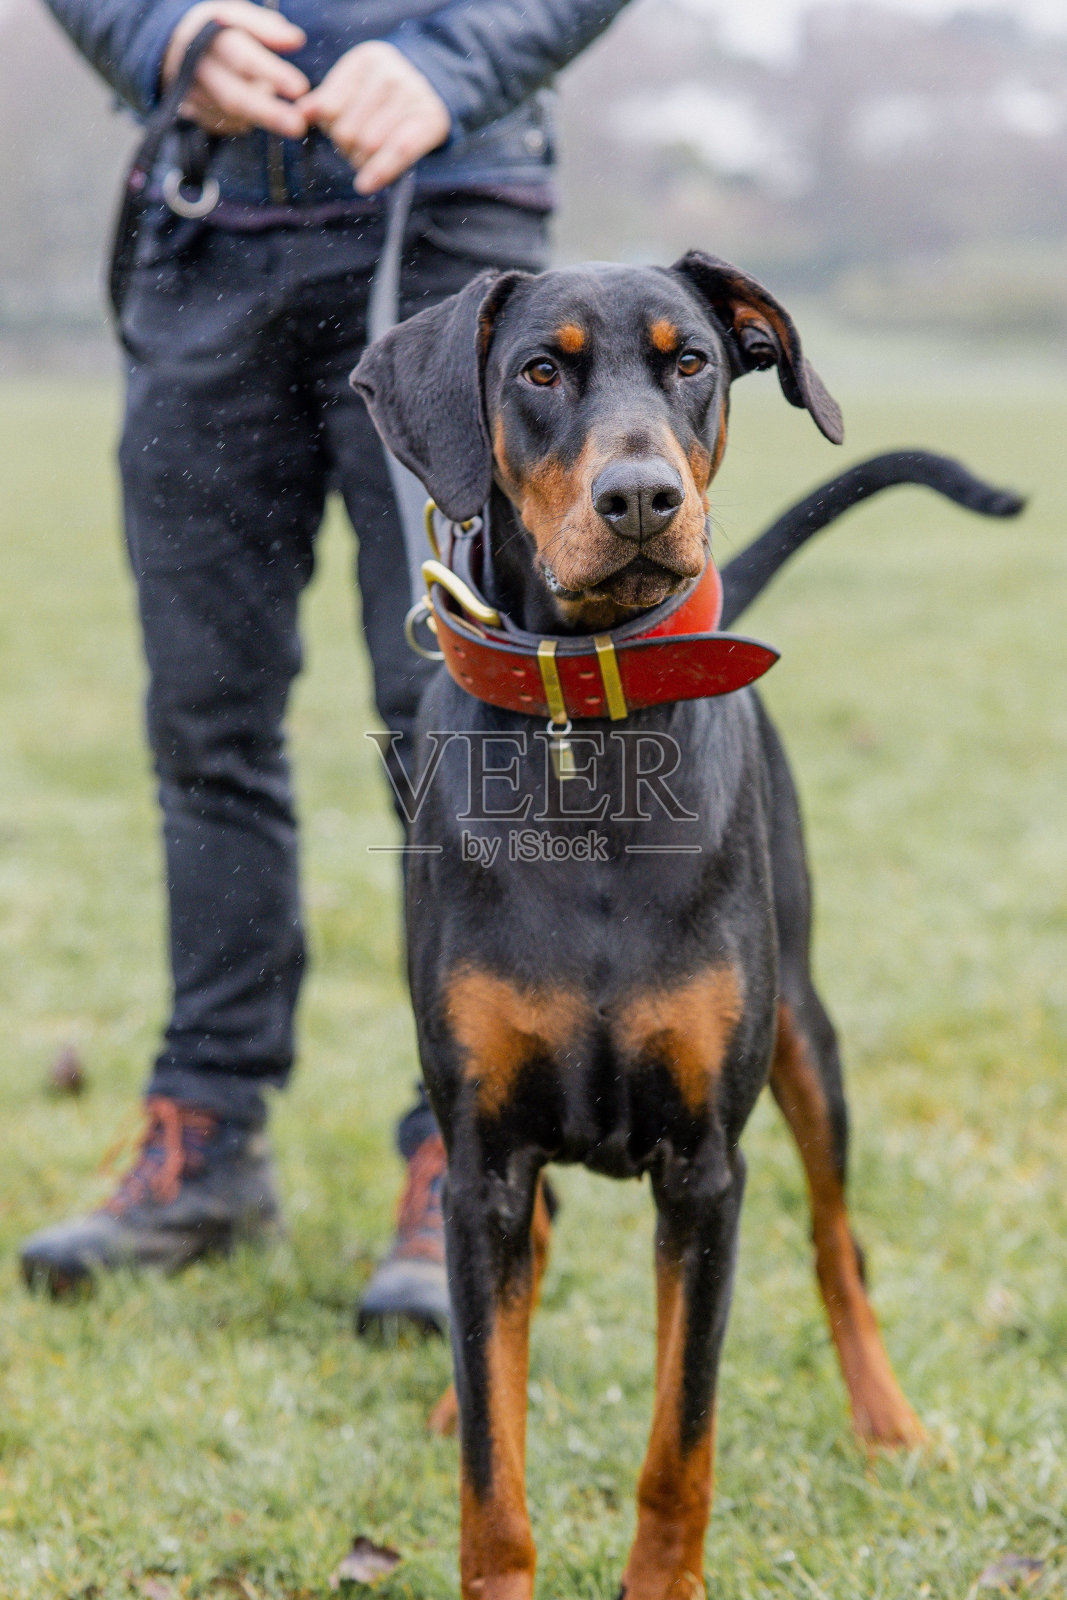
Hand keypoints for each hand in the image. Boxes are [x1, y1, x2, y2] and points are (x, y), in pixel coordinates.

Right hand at [162, 1, 309, 139]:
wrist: (172, 45)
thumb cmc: (218, 29)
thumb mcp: (237, 17)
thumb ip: (266, 27)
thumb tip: (296, 40)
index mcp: (211, 39)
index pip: (244, 58)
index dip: (273, 74)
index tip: (301, 88)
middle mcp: (199, 70)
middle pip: (235, 97)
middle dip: (268, 113)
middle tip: (298, 126)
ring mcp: (194, 96)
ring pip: (233, 115)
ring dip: (259, 115)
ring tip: (283, 113)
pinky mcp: (194, 114)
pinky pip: (228, 124)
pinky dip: (245, 120)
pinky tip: (253, 111)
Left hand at [299, 41, 450, 193]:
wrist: (436, 88)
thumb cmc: (384, 97)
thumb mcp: (354, 88)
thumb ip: (327, 101)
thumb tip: (302, 112)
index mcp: (366, 60)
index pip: (329, 108)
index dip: (328, 128)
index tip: (334, 132)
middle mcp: (391, 72)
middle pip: (348, 130)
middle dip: (346, 148)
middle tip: (356, 150)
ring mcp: (413, 93)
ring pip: (370, 143)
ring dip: (363, 161)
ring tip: (367, 159)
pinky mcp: (431, 119)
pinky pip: (400, 151)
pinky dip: (380, 171)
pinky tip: (365, 185)